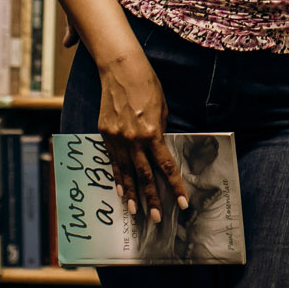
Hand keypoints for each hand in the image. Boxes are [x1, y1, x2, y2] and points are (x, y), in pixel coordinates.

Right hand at [96, 49, 189, 223]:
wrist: (120, 69)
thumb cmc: (147, 84)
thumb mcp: (162, 108)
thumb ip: (161, 131)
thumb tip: (160, 148)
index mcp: (152, 133)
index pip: (166, 167)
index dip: (175, 187)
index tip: (183, 203)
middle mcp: (134, 139)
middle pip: (145, 176)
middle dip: (152, 198)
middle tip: (157, 219)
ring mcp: (117, 138)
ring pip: (126, 172)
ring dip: (133, 194)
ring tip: (136, 212)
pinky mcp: (105, 133)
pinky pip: (113, 160)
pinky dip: (118, 177)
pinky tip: (121, 190)